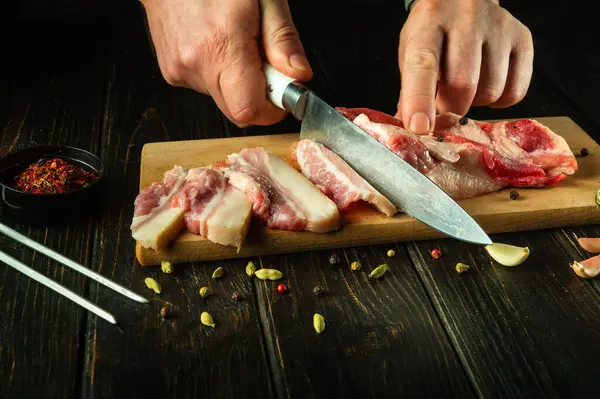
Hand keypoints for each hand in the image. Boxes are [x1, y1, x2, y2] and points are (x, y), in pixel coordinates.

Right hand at [140, 0, 312, 126]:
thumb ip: (282, 40)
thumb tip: (298, 75)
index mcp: (220, 47)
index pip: (248, 111)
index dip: (271, 109)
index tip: (282, 91)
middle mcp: (195, 64)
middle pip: (237, 110)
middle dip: (258, 94)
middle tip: (263, 61)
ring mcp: (179, 70)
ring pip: (223, 98)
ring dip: (237, 82)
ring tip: (235, 44)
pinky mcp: (171, 72)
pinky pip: (205, 87)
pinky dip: (218, 73)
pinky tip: (217, 45)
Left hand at [396, 0, 533, 133]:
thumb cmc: (433, 32)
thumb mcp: (412, 52)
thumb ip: (410, 90)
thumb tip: (414, 128)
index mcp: (428, 23)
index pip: (423, 65)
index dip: (420, 100)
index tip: (420, 127)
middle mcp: (466, 18)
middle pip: (463, 84)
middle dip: (451, 109)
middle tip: (444, 106)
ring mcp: (498, 26)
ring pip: (490, 91)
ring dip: (475, 103)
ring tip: (466, 86)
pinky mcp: (522, 37)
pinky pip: (514, 91)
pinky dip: (499, 101)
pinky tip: (487, 83)